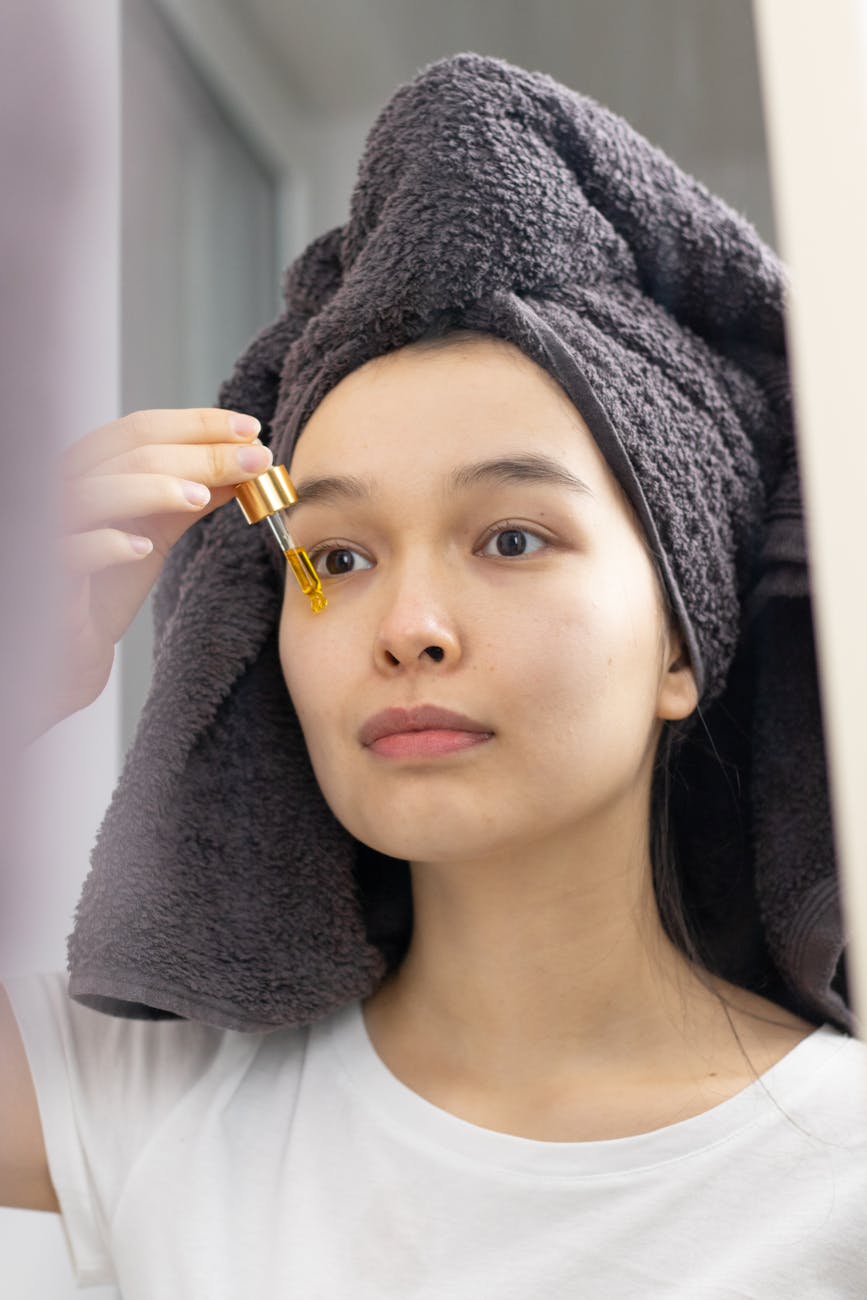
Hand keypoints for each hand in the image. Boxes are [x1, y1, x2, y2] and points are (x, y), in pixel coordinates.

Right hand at [38, 407, 273, 737]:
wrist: (74, 645)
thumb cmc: (110, 582)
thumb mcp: (157, 530)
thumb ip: (190, 496)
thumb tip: (245, 465)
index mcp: (90, 468)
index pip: (142, 428)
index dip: (197, 424)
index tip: (251, 429)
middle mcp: (64, 488)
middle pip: (129, 454)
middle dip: (199, 454)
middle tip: (255, 461)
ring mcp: (51, 529)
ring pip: (94, 493)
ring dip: (153, 489)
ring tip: (203, 497)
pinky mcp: (49, 575)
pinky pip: (72, 551)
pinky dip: (108, 544)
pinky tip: (143, 549)